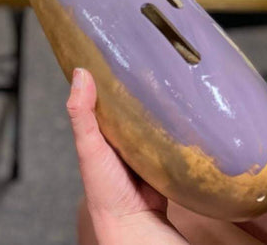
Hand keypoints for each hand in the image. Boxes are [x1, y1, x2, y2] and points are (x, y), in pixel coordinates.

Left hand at [67, 68, 183, 243]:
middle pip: (133, 102)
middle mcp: (123, 134)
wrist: (135, 222)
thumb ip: (82, 114)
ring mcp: (145, 144)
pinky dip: (177, 123)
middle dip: (142, 83)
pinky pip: (173, 134)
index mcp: (102, 128)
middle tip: (154, 55)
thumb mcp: (89, 146)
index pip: (106, 92)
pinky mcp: (166, 154)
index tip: (120, 45)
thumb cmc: (106, 189)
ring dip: (161, 102)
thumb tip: (81, 72)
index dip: (111, 71)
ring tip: (172, 75)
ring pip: (153, 115)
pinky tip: (185, 108)